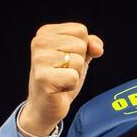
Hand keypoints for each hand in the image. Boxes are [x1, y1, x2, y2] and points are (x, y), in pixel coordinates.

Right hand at [20, 22, 104, 136]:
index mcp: (45, 32)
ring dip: (75, 75)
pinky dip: (71, 86)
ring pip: (78, 61)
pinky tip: (59, 88)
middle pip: (80, 44)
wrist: (45, 106)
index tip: (66, 59)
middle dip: (78, 62)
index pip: (80, 30)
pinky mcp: (43, 78)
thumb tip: (97, 48)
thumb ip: (90, 45)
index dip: (81, 48)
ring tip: (60, 80)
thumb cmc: (61, 79)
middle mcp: (39, 42)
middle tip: (63, 72)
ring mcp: (39, 60)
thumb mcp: (78, 56)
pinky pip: (73, 77)